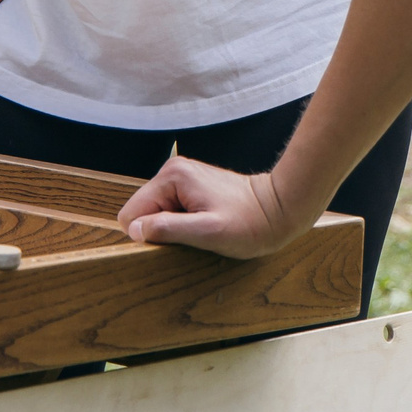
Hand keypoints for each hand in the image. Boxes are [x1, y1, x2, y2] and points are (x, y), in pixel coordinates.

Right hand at [116, 156, 309, 257]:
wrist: (280, 209)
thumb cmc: (250, 223)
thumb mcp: (207, 232)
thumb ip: (167, 229)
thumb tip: (135, 230)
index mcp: (172, 177)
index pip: (131, 214)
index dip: (150, 235)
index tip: (180, 240)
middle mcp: (173, 171)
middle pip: (143, 212)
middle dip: (162, 231)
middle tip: (194, 236)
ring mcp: (182, 178)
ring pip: (156, 214)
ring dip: (174, 228)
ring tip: (203, 230)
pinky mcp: (191, 187)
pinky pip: (171, 211)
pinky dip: (184, 223)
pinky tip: (206, 225)